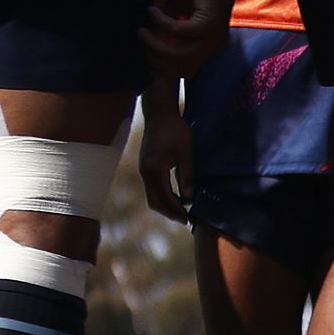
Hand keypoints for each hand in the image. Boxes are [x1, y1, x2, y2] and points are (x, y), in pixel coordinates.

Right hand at [135, 92, 196, 224]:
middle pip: (154, 201)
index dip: (176, 210)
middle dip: (169, 212)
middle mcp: (146, 173)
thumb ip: (187, 175)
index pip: (164, 198)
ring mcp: (144, 170)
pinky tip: (175, 197)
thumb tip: (189, 198)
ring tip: (182, 211)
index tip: (188, 219)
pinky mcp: (146, 167)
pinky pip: (152, 188)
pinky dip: (163, 196)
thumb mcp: (186, 152)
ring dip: (165, 206)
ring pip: (152, 196)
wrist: (160, 114)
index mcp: (154, 171)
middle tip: (185, 220)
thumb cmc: (175, 130)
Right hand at [141, 0, 236, 78]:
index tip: (141, 54)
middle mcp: (215, 44)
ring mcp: (214, 36)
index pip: (185, 69)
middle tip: (139, 40)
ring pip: (179, 55)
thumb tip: (143, 43)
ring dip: (154, 44)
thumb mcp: (177, 11)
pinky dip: (161, 23)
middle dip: (155, 58)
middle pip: (182, 68)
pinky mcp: (209, 23)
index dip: (162, 67)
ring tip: (140, 30)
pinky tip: (152, 11)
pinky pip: (178, 32)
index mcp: (210, 44)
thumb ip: (165, 29)